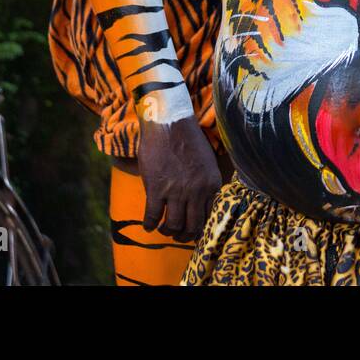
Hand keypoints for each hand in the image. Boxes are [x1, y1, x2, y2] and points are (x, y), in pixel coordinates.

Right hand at [138, 117, 221, 242]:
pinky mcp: (156, 188)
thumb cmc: (188, 139)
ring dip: (167, 231)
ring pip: (172, 225)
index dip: (199, 228)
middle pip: (191, 225)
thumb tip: (197, 205)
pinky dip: (149, 224)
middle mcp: (196, 191)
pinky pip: (152, 215)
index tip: (193, 232)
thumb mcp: (206, 163)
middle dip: (184, 236)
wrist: (169, 123)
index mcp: (211, 184)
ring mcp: (176, 191)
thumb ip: (204, 184)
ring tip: (162, 229)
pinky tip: (148, 225)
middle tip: (177, 236)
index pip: (209, 216)